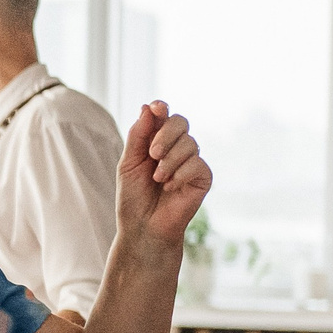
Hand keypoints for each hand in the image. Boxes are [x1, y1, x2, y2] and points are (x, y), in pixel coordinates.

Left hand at [116, 100, 211, 259]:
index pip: (163, 116)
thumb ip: (138, 135)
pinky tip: (170, 187)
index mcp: (156, 141)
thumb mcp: (129, 163)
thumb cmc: (133, 196)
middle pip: (180, 122)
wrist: (142, 226)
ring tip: (157, 179)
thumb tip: (148, 106)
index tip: (158, 108)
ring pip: (190, 143)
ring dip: (170, 161)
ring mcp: (191, 161)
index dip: (161, 108)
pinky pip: (197, 163)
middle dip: (165, 135)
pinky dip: (180, 173)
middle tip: (153, 154)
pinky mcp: (203, 177)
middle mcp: (176, 148)